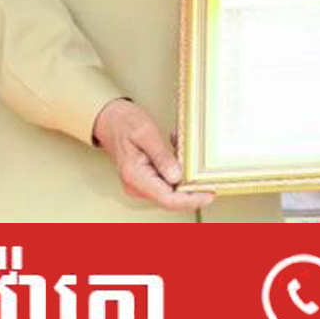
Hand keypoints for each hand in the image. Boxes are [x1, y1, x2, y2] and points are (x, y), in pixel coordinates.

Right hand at [91, 99, 213, 212]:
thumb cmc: (124, 122)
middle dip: (192, 189)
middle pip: (171, 198)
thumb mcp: (146, 133)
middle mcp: (136, 186)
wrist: (110, 119)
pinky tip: (178, 150)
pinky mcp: (146, 180)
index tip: (209, 194)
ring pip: (172, 190)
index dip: (191, 200)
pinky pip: (168, 180)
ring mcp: (141, 184)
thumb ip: (162, 156)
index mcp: (134, 176)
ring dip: (185, 175)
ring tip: (187, 152)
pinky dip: (178, 169)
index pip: (167, 199)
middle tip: (209, 176)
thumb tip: (177, 177)